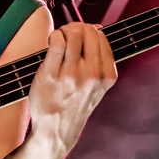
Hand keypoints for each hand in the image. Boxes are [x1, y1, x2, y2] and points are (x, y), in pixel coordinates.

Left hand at [28, 22, 116, 152]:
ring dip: (64, 31)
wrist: (56, 131)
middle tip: (67, 35)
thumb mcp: (98, 86)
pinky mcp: (51, 75)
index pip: (101, 37)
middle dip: (76, 27)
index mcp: (107, 76)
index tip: (81, 37)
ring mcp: (71, 75)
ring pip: (73, 34)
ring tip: (58, 40)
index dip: (89, 31)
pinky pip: (56, 42)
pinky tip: (51, 44)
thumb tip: (98, 29)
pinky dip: (53, 37)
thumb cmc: (75, 105)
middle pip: (88, 31)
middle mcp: (92, 74)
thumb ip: (100, 59)